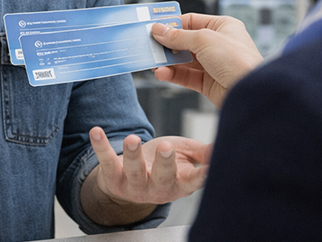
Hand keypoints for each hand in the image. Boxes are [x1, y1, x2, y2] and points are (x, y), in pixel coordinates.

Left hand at [82, 126, 209, 223]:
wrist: (131, 181)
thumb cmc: (164, 164)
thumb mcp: (188, 157)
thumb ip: (205, 153)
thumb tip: (225, 145)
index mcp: (181, 183)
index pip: (195, 180)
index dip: (203, 175)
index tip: (211, 168)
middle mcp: (159, 188)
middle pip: (163, 177)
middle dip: (165, 162)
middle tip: (167, 146)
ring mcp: (135, 185)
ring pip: (134, 171)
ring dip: (133, 154)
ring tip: (133, 139)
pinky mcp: (114, 177)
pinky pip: (107, 161)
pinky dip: (101, 146)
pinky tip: (96, 132)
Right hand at [151, 13, 261, 108]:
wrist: (250, 92)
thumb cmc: (239, 60)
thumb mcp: (204, 40)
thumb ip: (179, 36)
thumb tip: (159, 30)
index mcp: (223, 27)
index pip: (191, 21)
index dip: (173, 24)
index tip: (155, 28)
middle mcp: (218, 44)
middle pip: (185, 41)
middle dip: (168, 45)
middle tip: (150, 46)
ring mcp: (213, 64)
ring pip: (184, 60)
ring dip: (168, 62)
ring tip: (154, 62)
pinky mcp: (209, 82)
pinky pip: (186, 76)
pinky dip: (173, 75)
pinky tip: (163, 73)